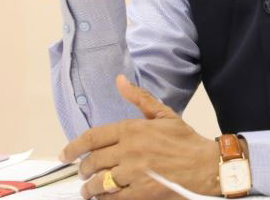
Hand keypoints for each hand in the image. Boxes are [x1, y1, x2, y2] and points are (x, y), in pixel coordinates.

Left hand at [61, 75, 220, 199]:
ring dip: (90, 188)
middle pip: (92, 162)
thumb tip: (120, 81)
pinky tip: (104, 198)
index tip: (65, 154)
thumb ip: (139, 98)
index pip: (93, 137)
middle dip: (83, 169)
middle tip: (83, 172)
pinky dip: (104, 199)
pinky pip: (112, 199)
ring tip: (89, 190)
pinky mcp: (140, 193)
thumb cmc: (184, 140)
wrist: (205, 165)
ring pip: (99, 183)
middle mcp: (129, 151)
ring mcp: (134, 173)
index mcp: (132, 129)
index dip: (73, 147)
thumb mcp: (163, 114)